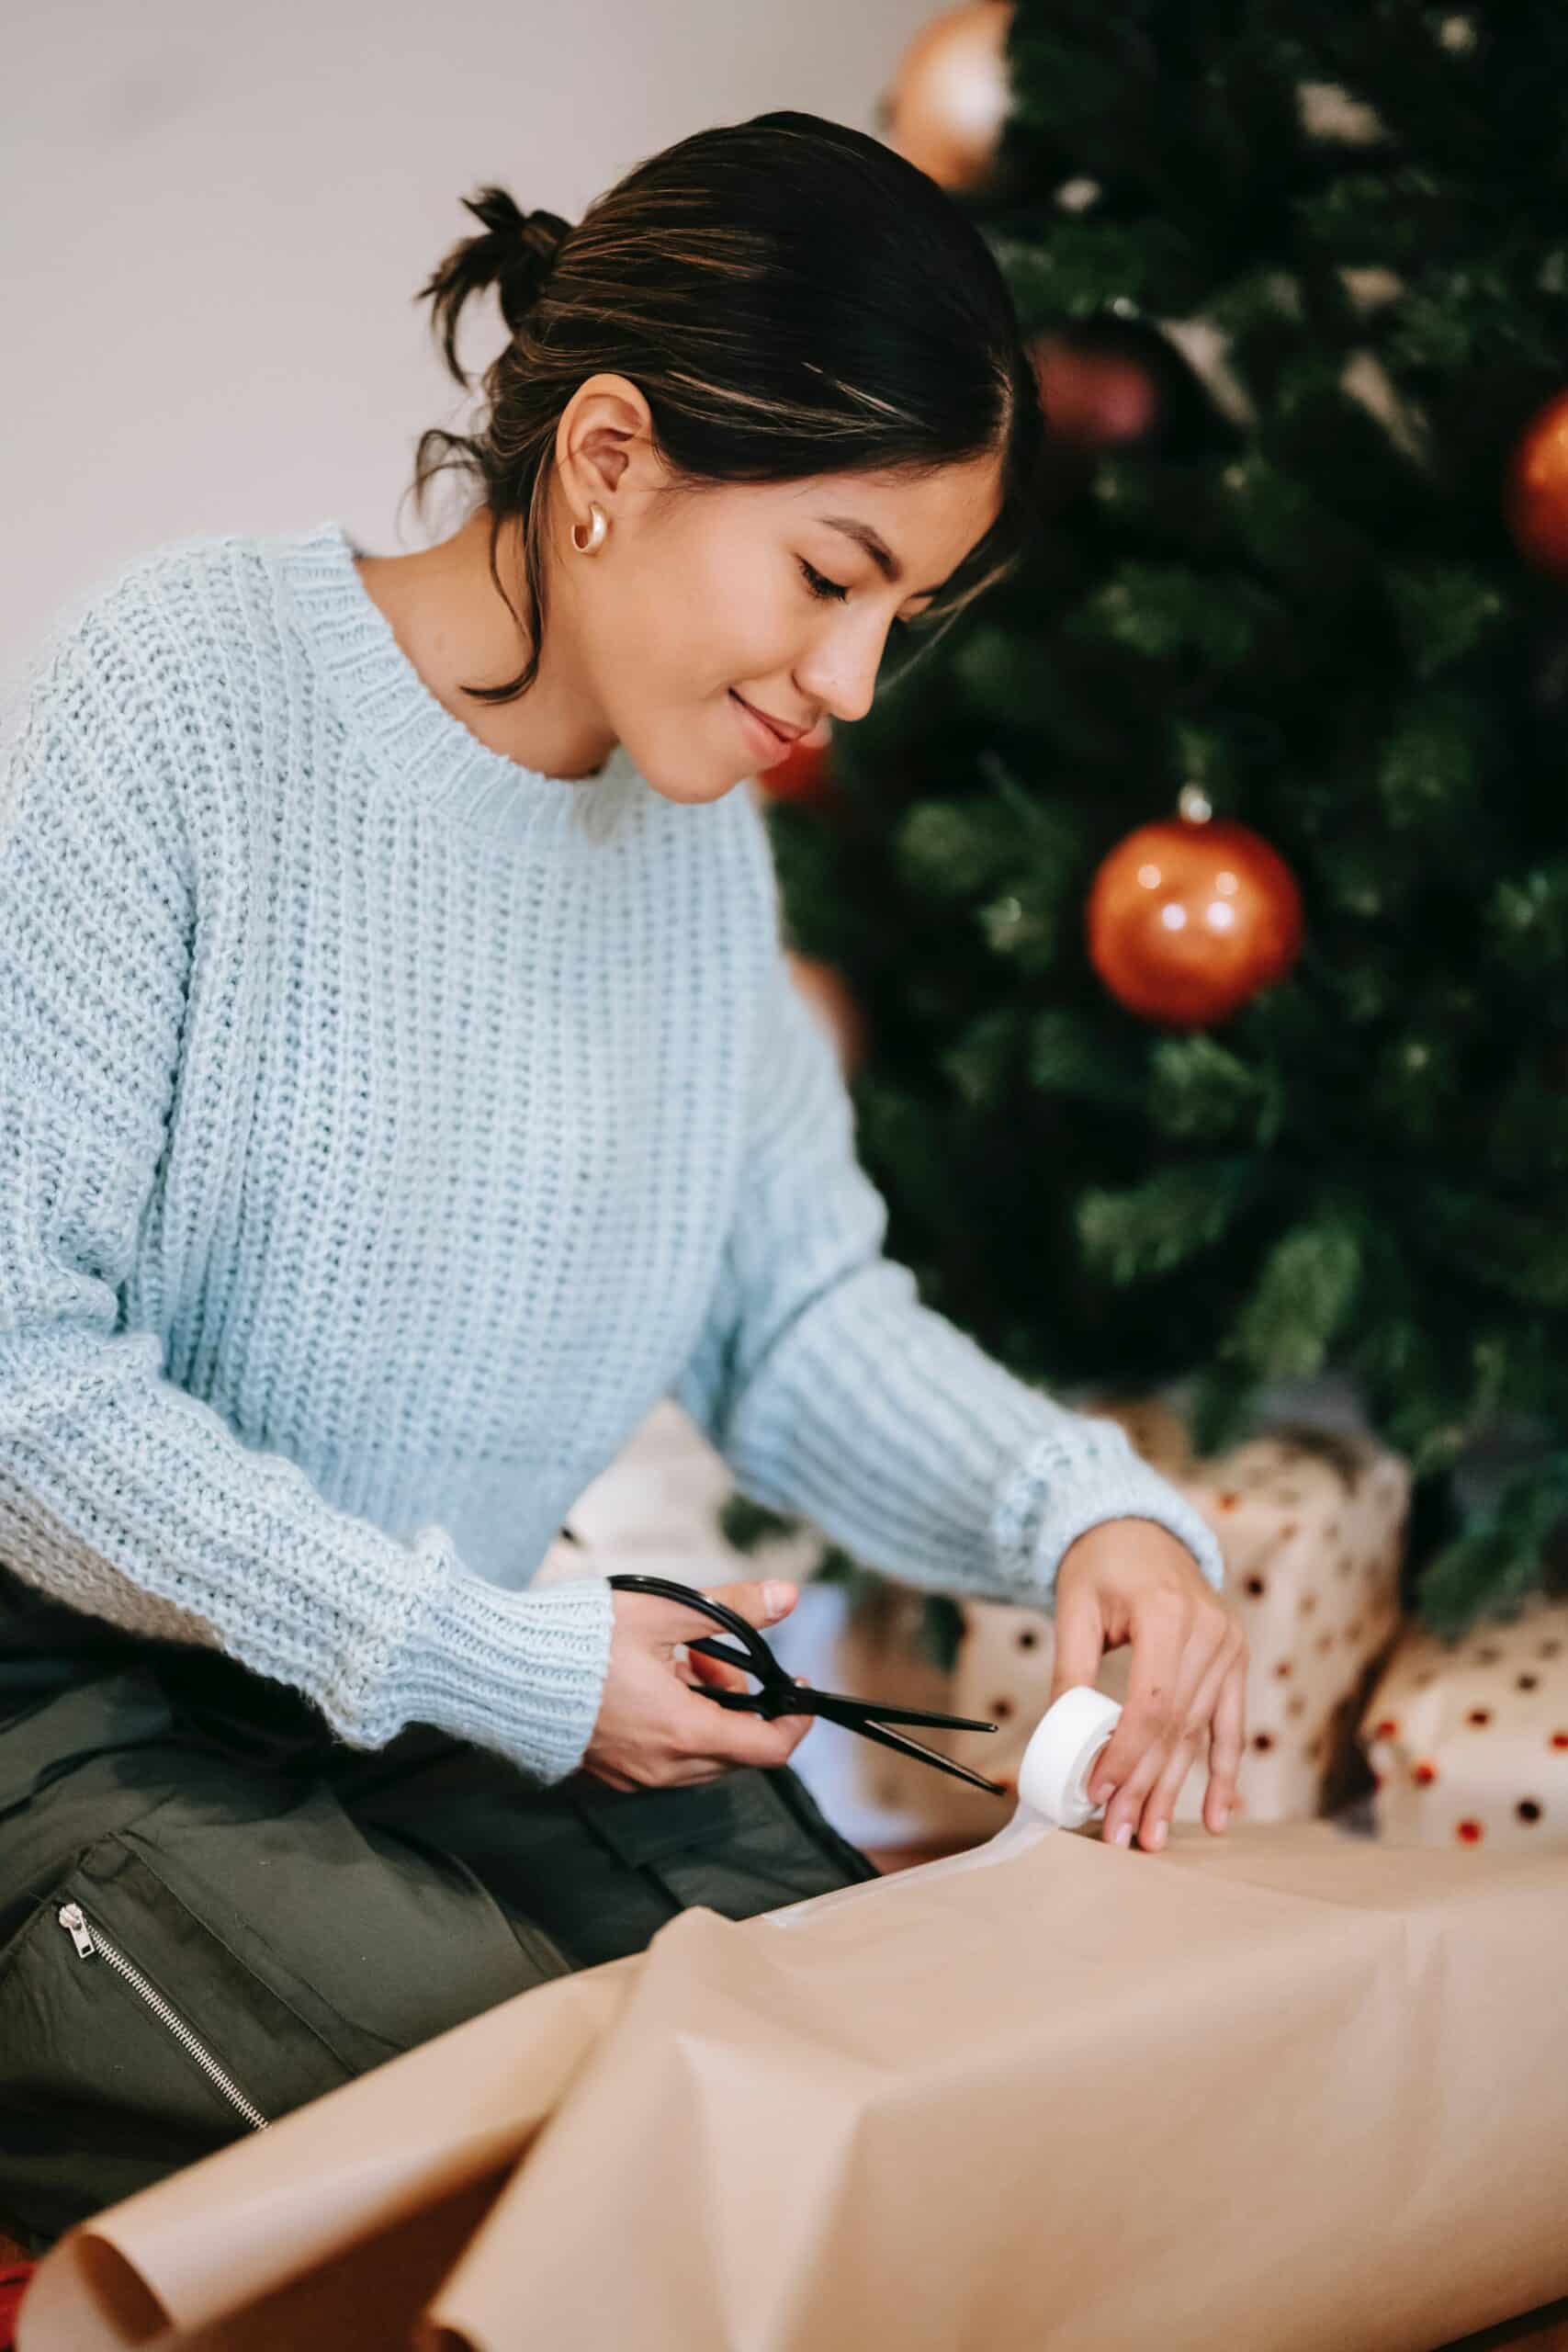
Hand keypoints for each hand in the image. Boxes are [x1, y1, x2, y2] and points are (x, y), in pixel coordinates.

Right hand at [580, 1575, 814, 1790]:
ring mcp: (631, 1776)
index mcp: (682, 1732)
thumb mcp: (662, 1611)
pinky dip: (675, 1725)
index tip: (797, 1689)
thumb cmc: (577, 1638)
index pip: (767, 1749)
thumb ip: (731, 1608)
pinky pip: (663, 1759)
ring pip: (699, 1755)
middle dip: (739, 1701)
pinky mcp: (607, 1773)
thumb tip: (787, 1596)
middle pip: (734, 1750)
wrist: (498, 1669)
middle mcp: (661, 1767)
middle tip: (708, 1653)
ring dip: (706, 1711)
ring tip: (674, 1660)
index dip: (794, 1721)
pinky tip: (648, 1682)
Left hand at [1047, 1519, 1245, 1852]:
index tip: (1099, 1792)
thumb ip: (1070, 1670)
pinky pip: (1231, 1724)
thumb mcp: (1073, 1608)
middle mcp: (1207, 1631)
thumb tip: (1057, 1737)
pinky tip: (1215, 1816)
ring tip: (1150, 1836)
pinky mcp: (1234, 1658)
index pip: (1150, 1703)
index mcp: (1166, 1613)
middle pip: (1176, 1727)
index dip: (1125, 1754)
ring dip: (1176, 1791)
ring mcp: (1228, 1645)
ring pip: (1199, 1734)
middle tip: (1123, 1836)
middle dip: (1146, 1787)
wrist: (1139, 1530)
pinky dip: (1222, 1772)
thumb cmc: (1100, 1565)